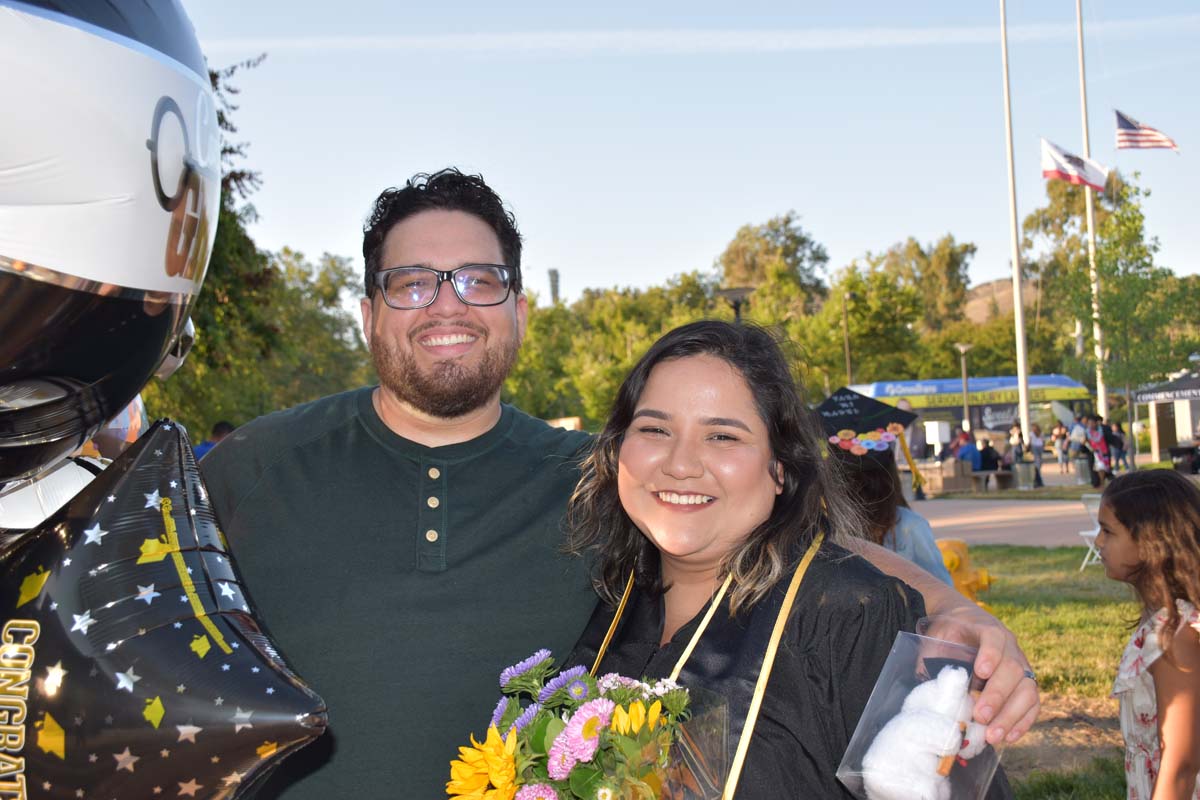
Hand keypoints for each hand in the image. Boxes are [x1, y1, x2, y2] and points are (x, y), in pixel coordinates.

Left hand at [921, 607, 1040, 743]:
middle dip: (997, 695)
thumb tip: (931, 692)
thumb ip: (935, 659)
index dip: (990, 654)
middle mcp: (1010, 646)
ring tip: (992, 736)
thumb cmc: (947, 634)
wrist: (963, 623)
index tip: (981, 672)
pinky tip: (1008, 737)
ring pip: (1027, 690)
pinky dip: (1022, 722)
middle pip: (1012, 669)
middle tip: (980, 716)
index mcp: (986, 628)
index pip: (994, 638)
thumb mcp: (936, 638)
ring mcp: (1021, 665)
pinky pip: (1032, 704)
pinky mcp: (1026, 683)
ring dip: (1011, 715)